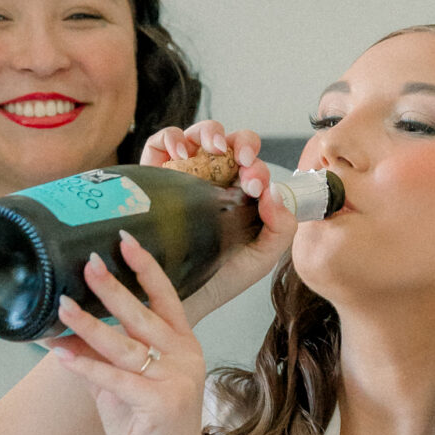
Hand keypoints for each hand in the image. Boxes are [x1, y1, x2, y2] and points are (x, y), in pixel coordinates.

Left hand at [53, 237, 211, 434]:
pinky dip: (86, 366)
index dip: (146, 268)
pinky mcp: (162, 404)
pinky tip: (62, 353)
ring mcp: (177, 380)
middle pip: (143, 314)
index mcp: (183, 345)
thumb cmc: (148, 430)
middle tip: (87, 263)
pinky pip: (116, 379)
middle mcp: (185, 357)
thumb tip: (64, 331)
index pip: (166, 297)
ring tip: (61, 306)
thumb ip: (102, 356)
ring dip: (88, 325)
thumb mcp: (124, 385)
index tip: (124, 240)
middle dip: (112, 288)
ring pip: (125, 345)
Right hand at [140, 119, 296, 322]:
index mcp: (240, 195)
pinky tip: (180, 154)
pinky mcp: (153, 175)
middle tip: (242, 162)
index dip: (258, 166)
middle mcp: (213, 181)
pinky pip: (160, 143)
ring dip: (209, 133)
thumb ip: (281, 227)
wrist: (176, 302)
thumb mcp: (261, 258)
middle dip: (241, 143)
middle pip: (230, 143)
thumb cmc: (218, 280)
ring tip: (213, 149)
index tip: (255, 186)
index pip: (253, 166)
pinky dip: (171, 138)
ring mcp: (183, 175)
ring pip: (198, 135)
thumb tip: (274, 192)